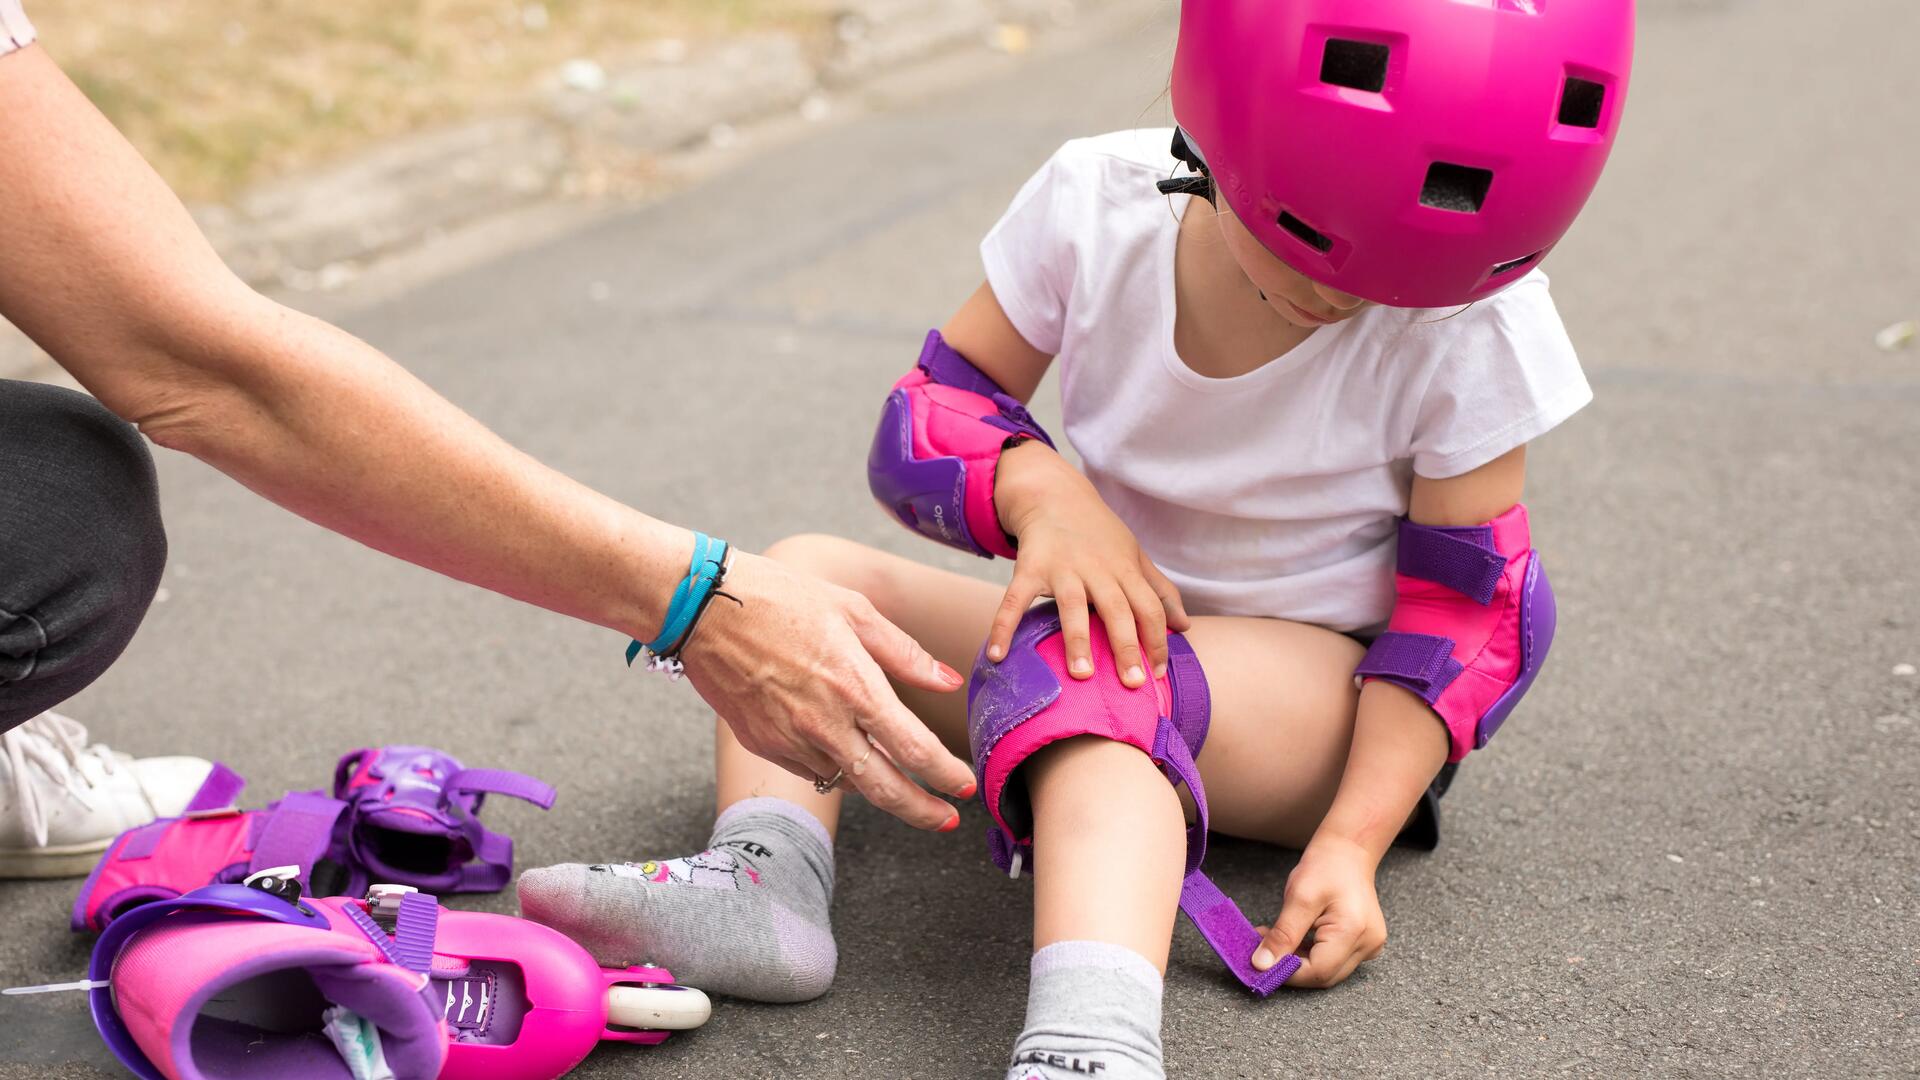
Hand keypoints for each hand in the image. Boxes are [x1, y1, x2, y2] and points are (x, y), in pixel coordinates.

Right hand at [678, 551, 976, 829]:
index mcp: (854, 686)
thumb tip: (949, 681)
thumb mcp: (853, 611)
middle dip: (923, 811)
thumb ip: (905, 653)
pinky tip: (844, 749)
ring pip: (846, 782)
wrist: (702, 607)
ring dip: (877, 786)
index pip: (914, 749)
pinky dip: (834, 767)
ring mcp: (789, 739)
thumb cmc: (781, 597)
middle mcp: (824, 723)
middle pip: (885, 788)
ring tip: (900, 781)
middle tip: (947, 820)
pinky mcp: (762, 744)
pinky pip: (811, 768)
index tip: (965, 787)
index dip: (946, 775)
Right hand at [986, 444, 1189, 688]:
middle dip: (1125, 646)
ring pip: (1072, 605)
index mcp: (1124, 568)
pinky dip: (1004, 626)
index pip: (1149, 606)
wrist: (1054, 495)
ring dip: (1077, 639)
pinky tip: (997, 655)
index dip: (1157, 639)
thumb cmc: (1099, 534)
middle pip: (1116, 609)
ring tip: (1080, 674)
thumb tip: (1184, 627)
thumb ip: (1159, 591)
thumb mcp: (1134, 555)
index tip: (1156, 673)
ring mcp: (1062, 567)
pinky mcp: (1029, 567)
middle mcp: (1096, 568)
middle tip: (1132, 683)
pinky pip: (1015, 600)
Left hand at [1255, 836, 1386, 988]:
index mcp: (1354, 931)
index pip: (1318, 972)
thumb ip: (1282, 934)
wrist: (1348, 852)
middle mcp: (1368, 944)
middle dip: (1290, 967)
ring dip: (1298, 962)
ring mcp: (1369, 946)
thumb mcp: (1298, 897)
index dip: (1286, 973)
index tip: (1260, 963)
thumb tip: (1262, 964)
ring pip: (1327, 971)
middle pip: (1324, 976)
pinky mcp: (1364, 945)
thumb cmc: (1326, 867)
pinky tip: (1294, 941)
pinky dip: (1310, 956)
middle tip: (1263, 949)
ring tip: (1275, 941)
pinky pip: (1334, 961)